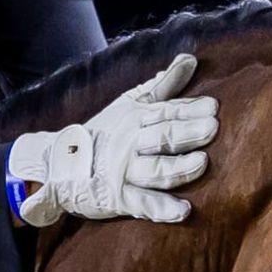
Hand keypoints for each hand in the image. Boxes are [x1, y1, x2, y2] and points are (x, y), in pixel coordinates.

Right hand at [6, 53, 217, 226]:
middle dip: (187, 132)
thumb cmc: (103, 132)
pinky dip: (162, 209)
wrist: (58, 163)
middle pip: (163, 136)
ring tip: (201, 162)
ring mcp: (124, 171)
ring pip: (155, 169)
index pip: (166, 111)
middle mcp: (131, 143)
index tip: (213, 107)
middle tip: (212, 128)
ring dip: (178, 168)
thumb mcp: (129, 104)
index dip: (189, 109)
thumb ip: (162, 85)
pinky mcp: (118, 197)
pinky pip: (143, 203)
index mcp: (136, 119)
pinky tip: (183, 211)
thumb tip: (190, 60)